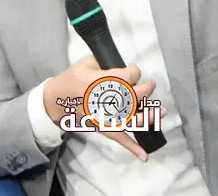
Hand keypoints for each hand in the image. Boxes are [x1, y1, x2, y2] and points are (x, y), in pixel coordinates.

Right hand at [42, 56, 164, 161]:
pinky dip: (132, 148)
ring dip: (148, 116)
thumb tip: (124, 67)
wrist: (57, 100)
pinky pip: (119, 138)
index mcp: (102, 81)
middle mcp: (106, 99)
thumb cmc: (72, 79)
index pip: (128, 75)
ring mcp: (105, 116)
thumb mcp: (86, 62)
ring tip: (161, 111)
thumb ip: (106, 63)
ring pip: (132, 118)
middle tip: (150, 85)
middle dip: (146, 89)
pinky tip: (145, 155)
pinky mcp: (103, 127)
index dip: (135, 71)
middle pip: (134, 96)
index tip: (133, 70)